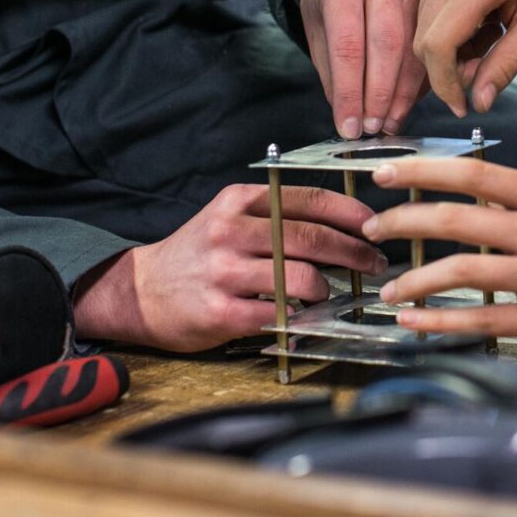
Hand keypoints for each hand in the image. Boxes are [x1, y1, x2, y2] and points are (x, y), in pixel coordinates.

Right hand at [72, 184, 386, 350]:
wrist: (140, 290)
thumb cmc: (199, 251)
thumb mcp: (231, 216)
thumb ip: (276, 213)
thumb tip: (342, 223)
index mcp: (240, 201)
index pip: (310, 199)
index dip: (351, 213)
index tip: (375, 226)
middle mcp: (232, 230)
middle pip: (312, 238)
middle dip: (354, 251)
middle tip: (375, 262)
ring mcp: (225, 271)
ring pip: (301, 277)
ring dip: (329, 288)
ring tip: (335, 293)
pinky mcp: (221, 311)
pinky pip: (278, 314)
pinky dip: (301, 317)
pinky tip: (308, 317)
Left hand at [298, 0, 427, 137]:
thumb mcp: (317, 29)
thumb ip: (332, 71)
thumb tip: (349, 116)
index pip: (349, 47)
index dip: (350, 92)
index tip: (349, 125)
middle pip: (387, 47)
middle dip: (380, 95)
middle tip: (372, 127)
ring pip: (413, 50)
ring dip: (402, 94)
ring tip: (389, 123)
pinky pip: (427, 47)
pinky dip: (417, 81)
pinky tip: (405, 103)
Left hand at [362, 159, 516, 340]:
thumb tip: (464, 202)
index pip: (472, 173)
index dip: (421, 171)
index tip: (382, 173)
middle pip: (455, 219)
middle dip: (402, 222)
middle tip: (371, 227)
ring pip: (462, 272)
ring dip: (414, 281)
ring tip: (388, 289)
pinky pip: (484, 320)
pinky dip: (441, 321)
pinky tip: (413, 323)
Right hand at [414, 0, 516, 116]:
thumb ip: (509, 62)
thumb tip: (481, 102)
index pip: (438, 45)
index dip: (446, 84)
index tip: (464, 104)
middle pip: (423, 42)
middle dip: (447, 72)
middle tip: (483, 73)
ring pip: (422, 30)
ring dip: (449, 51)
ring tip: (489, 39)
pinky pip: (426, 12)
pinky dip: (447, 31)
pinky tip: (480, 24)